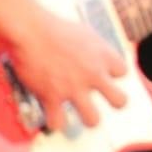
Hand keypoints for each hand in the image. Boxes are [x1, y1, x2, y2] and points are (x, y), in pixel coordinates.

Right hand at [7, 10, 127, 130]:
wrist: (29, 30)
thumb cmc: (54, 28)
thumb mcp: (86, 34)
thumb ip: (98, 49)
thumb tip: (104, 57)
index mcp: (103, 56)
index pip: (123, 72)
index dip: (113, 74)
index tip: (102, 72)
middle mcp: (93, 74)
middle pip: (120, 101)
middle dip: (114, 103)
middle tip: (104, 98)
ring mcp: (73, 88)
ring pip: (93, 120)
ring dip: (88, 119)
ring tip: (82, 113)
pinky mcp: (52, 96)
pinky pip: (58, 123)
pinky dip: (55, 121)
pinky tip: (53, 115)